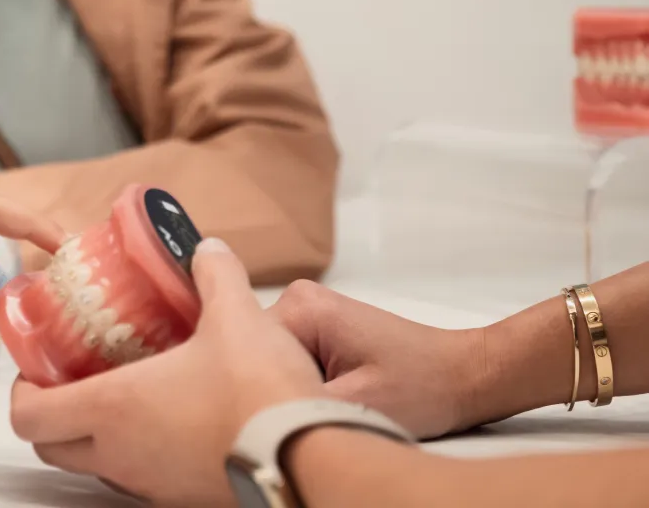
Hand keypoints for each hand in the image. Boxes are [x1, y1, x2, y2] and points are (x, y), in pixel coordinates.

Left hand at [10, 238, 322, 506]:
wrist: (314, 460)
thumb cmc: (260, 393)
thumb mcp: (235, 314)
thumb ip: (214, 274)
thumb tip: (208, 249)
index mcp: (114, 408)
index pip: (29, 417)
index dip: (21, 392)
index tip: (36, 368)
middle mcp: (122, 456)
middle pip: (52, 449)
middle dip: (50, 415)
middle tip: (70, 378)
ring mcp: (153, 485)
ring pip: (97, 468)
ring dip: (95, 436)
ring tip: (122, 392)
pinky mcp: (186, 500)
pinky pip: (142, 481)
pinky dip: (139, 453)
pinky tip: (171, 418)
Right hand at [270, 280, 486, 438]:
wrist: (464, 375)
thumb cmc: (422, 386)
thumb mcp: (353, 406)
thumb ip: (295, 403)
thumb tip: (254, 412)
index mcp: (301, 306)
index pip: (248, 351)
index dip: (263, 390)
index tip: (294, 413)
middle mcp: (299, 299)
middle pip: (260, 355)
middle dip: (282, 389)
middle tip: (319, 413)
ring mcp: (310, 311)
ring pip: (275, 361)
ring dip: (297, 389)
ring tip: (333, 405)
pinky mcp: (322, 328)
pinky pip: (294, 360)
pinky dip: (309, 385)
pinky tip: (336, 399)